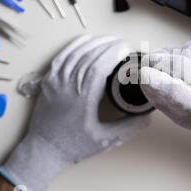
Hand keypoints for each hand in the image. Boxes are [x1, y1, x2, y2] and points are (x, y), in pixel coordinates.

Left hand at [0, 35, 149, 190]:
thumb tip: (147, 116)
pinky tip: (86, 40)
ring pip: (76, 53)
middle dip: (108, 45)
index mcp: (83, 97)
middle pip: (90, 55)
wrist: (43, 150)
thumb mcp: (105, 140)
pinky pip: (62, 56)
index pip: (99, 65)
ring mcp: (56, 80)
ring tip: (110, 40)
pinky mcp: (48, 81)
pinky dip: (75, 45)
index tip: (127, 49)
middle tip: (123, 44)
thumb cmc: (73, 145)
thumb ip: (128, 128)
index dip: (114, 52)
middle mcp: (68, 84)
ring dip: (94, 43)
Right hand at [140, 37, 190, 167]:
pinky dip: (189, 46)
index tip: (143, 73)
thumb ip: (161, 100)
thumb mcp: (183, 119)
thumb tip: (142, 79)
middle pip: (180, 64)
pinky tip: (186, 56)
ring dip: (173, 53)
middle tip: (149, 62)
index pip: (176, 90)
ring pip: (189, 50)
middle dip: (159, 60)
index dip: (155, 79)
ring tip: (168, 62)